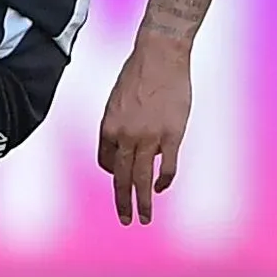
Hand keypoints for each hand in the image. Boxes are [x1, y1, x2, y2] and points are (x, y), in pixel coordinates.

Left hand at [97, 40, 192, 225]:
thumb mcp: (117, 101)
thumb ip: (120, 125)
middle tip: (125, 220)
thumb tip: (126, 144)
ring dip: (143, 201)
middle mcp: (125, 136)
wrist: (159, 56)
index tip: (121, 177)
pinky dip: (164, 180)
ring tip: (143, 218)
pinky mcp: (171, 135)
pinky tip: (162, 188)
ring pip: (143, 179)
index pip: (106, 162)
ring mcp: (148, 137)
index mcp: (107, 127)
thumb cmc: (138, 74)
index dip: (113, 172)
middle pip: (121, 178)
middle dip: (122, 202)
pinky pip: (167, 166)